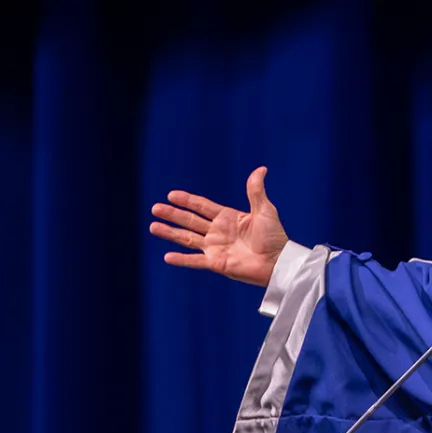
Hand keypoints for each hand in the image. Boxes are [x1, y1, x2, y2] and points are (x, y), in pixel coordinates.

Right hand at [149, 166, 288, 286]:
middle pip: (190, 221)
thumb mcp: (265, 210)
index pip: (202, 206)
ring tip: (153, 226)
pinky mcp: (216, 263)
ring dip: (170, 233)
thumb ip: (256, 191)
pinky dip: (181, 260)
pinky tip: (167, 256)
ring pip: (187, 239)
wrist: (278, 261)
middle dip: (173, 214)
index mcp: (228, 218)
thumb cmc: (274, 237)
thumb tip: (261, 169)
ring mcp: (215, 248)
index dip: (187, 200)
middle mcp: (218, 232)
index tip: (171, 195)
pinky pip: (195, 261)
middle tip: (155, 208)